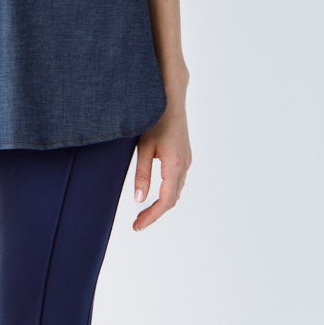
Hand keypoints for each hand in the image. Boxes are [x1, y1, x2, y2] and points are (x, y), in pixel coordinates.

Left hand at [131, 103, 191, 229]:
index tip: (137, 226)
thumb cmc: (155, 118)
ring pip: (176, 191)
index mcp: (175, 166)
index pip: (165, 201)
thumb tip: (139, 199)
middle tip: (138, 223)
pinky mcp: (184, 156)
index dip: (151, 216)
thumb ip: (142, 174)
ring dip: (162, 204)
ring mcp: (186, 160)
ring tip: (143, 213)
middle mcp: (184, 165)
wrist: (171, 98)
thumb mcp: (144, 147)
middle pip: (172, 199)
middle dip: (155, 213)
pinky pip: (177, 181)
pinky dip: (167, 192)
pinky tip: (155, 194)